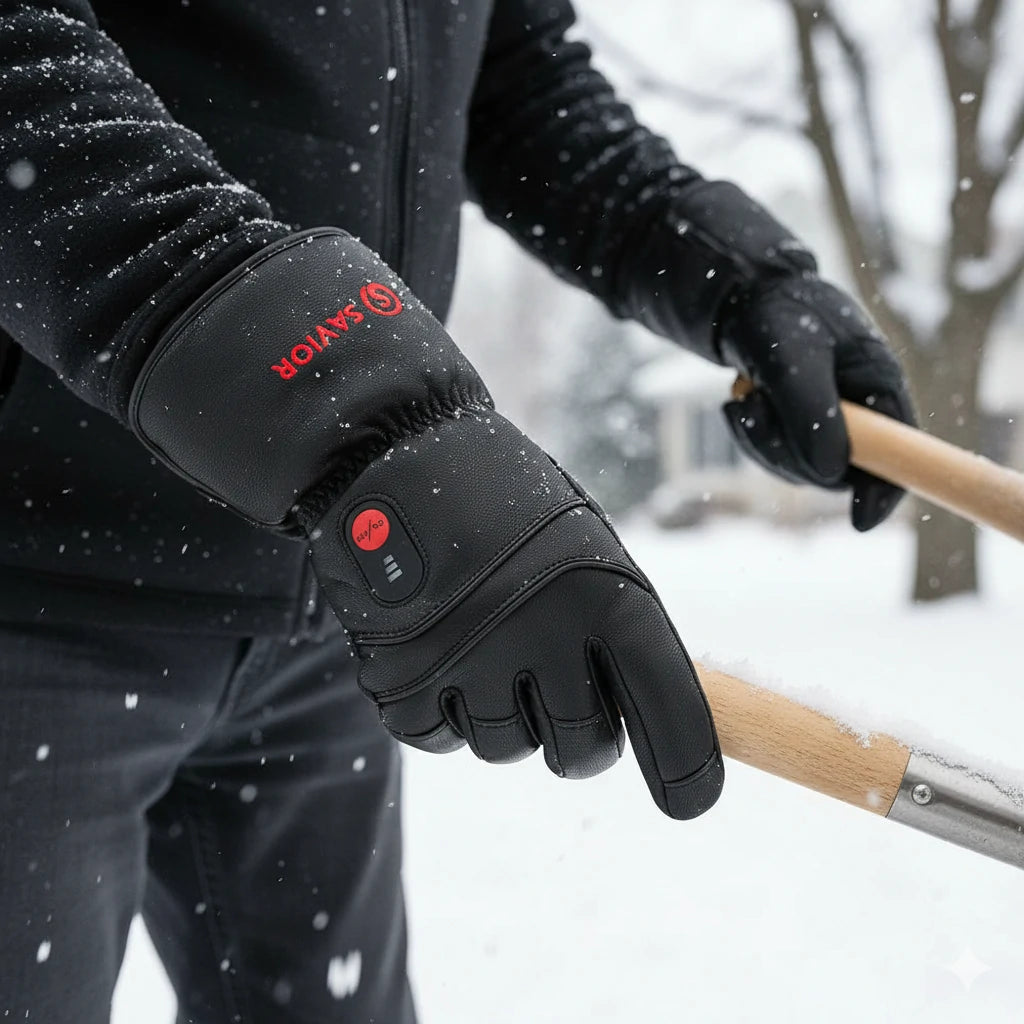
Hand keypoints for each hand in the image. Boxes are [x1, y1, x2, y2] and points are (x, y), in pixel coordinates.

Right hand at [308, 413, 722, 818]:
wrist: (395, 457)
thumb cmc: (506, 504)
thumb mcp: (585, 545)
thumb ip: (616, 627)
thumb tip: (642, 714)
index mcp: (608, 595)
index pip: (669, 709)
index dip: (686, 768)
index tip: (689, 800)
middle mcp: (544, 635)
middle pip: (583, 751)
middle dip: (578, 736)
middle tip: (554, 689)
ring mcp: (468, 663)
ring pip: (507, 748)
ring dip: (503, 713)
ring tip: (482, 640)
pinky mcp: (401, 682)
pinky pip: (438, 739)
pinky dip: (442, 708)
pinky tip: (438, 649)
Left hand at [719, 276, 915, 530]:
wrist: (744, 301)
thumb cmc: (778, 315)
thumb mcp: (792, 356)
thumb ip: (812, 411)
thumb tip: (829, 473)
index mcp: (881, 386)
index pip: (901, 453)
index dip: (886, 491)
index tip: (859, 521)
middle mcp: (862, 412)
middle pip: (840, 471)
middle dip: (790, 453)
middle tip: (756, 412)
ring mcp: (829, 425)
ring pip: (800, 469)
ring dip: (763, 443)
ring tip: (745, 400)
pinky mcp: (796, 430)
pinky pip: (775, 457)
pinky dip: (751, 437)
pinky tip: (738, 406)